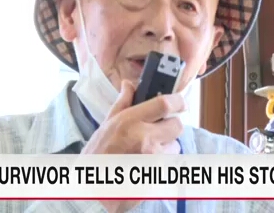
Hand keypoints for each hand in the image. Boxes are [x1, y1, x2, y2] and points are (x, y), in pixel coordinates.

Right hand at [82, 80, 184, 211]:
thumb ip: (122, 103)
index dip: (177, 101)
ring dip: (166, 147)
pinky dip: (161, 162)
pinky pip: (169, 163)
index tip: (180, 102)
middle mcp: (144, 138)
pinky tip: (145, 164)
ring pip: (174, 146)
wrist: (94, 189)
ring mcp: (153, 158)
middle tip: (158, 130)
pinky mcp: (158, 174)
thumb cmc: (97, 156)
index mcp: (130, 121)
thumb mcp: (107, 125)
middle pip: (177, 125)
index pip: (165, 104)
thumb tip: (129, 85)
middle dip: (170, 127)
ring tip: (146, 152)